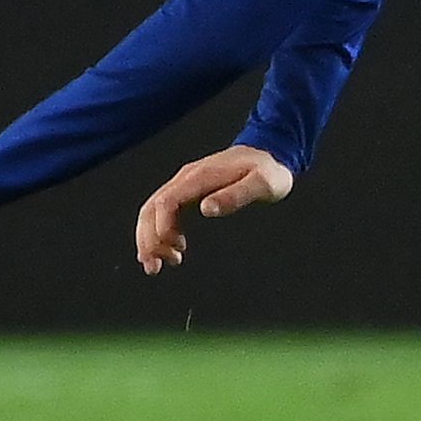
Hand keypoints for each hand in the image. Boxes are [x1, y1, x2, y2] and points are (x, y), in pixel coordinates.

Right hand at [135, 146, 292, 275]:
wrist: (272, 153)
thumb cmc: (270, 171)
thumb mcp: (262, 184)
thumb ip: (235, 196)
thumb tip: (206, 209)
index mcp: (201, 177)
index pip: (167, 201)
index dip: (162, 227)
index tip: (172, 249)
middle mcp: (188, 178)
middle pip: (152, 208)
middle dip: (148, 239)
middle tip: (154, 266)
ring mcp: (187, 184)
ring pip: (155, 211)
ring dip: (151, 238)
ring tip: (159, 264)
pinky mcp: (191, 191)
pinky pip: (166, 212)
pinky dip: (162, 232)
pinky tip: (172, 249)